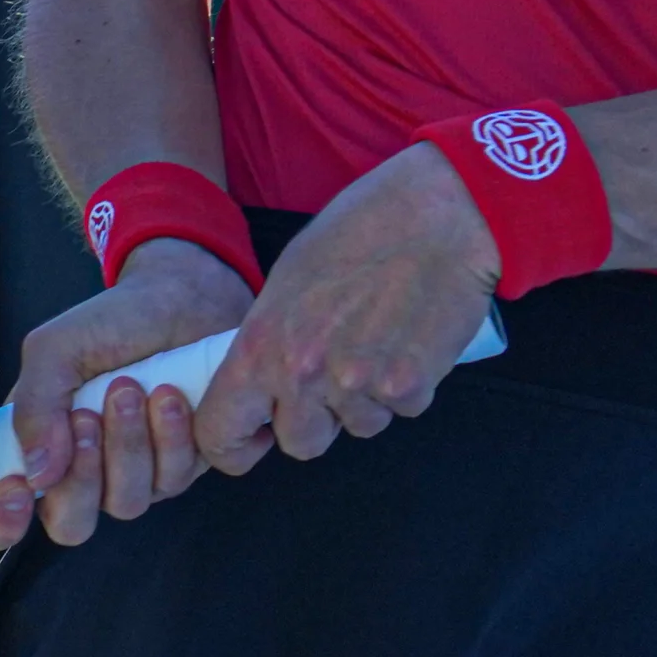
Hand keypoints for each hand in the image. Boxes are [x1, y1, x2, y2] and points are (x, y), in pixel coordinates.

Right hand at [0, 238, 251, 552]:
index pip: (2, 517)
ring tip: (133, 388)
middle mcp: (83, 473)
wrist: (183, 297)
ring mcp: (135, 475)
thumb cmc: (112, 323)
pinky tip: (171, 395)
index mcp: (38, 448)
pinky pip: (175, 481)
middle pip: (70, 524)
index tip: (16, 492)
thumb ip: (35, 404)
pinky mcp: (184, 466)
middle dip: (80, 477)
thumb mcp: (57, 349)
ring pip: (126, 503)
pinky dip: (172, 438)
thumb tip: (35, 472)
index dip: (1, 522)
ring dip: (128, 445)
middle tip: (88, 417)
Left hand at [192, 145, 498, 473]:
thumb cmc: (363, 230)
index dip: (235, 443)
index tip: (257, 433)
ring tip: (382, 339)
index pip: (218, 431)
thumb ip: (271, 341)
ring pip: (357, 428)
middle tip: (339, 373)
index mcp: (260, 344)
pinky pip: (402, 410)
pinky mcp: (407, 387)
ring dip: (370, 400)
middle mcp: (300, 372)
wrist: (438, 213)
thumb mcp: (289, 280)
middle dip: (319, 419)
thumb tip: (265, 385)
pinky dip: (410, 385)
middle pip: (299, 443)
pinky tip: (412, 338)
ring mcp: (355, 384)